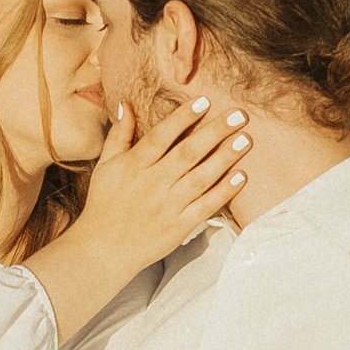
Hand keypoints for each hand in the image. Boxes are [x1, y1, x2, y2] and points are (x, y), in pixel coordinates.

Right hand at [34, 99, 251, 349]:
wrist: (103, 249)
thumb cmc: (104, 204)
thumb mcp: (106, 166)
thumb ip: (119, 135)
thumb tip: (127, 104)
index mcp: (134, 166)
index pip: (161, 136)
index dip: (182, 118)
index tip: (204, 101)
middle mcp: (153, 183)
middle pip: (188, 153)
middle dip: (215, 131)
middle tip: (240, 115)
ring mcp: (168, 206)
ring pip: (201, 177)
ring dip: (225, 157)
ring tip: (246, 139)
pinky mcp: (179, 226)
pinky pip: (205, 206)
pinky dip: (224, 192)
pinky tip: (242, 176)